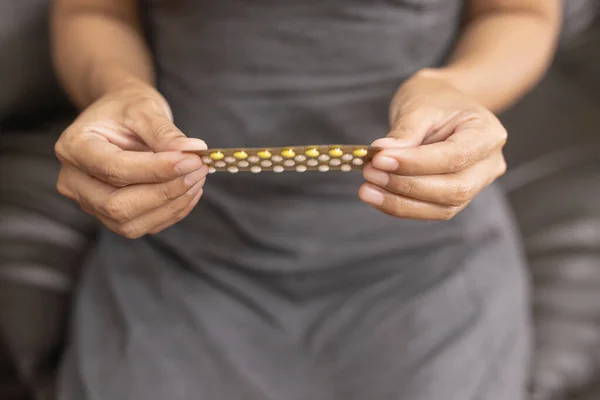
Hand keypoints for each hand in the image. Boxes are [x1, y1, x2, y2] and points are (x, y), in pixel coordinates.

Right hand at [55, 80, 207, 237]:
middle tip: (199, 169)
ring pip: (130, 224)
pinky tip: (191, 190)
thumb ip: (165, 132)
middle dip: (165, 192)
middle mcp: (74, 181)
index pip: (115, 169)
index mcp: (74, 146)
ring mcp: (90, 203)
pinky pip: (143, 226)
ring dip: (172, 205)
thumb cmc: (127, 109)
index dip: (156, 169)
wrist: (119, 117)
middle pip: (117, 205)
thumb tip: (193, 151)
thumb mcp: (144, 108)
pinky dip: (173, 212)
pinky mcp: (111, 216)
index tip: (191, 160)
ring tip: (198, 177)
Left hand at [359, 70, 507, 219]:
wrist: (442, 103)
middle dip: (407, 186)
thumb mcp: (419, 105)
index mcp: (487, 134)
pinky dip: (399, 206)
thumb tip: (382, 154)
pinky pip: (429, 210)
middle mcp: (488, 164)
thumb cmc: (435, 99)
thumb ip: (405, 131)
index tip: (380, 158)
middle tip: (370, 172)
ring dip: (399, 202)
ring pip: (441, 208)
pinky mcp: (453, 197)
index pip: (454, 157)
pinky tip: (375, 195)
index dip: (415, 163)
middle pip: (453, 189)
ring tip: (367, 189)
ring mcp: (475, 185)